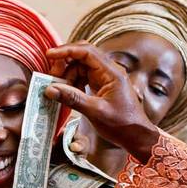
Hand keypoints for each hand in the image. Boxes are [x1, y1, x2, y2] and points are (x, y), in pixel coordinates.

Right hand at [44, 44, 159, 162]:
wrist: (136, 136)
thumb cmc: (121, 124)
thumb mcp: (95, 111)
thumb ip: (72, 99)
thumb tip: (50, 89)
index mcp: (112, 72)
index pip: (86, 52)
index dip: (66, 50)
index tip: (49, 55)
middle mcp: (109, 71)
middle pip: (82, 57)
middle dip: (65, 64)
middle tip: (52, 78)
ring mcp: (105, 78)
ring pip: (80, 68)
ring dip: (68, 76)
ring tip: (60, 91)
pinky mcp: (101, 86)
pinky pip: (83, 78)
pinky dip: (73, 84)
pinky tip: (68, 95)